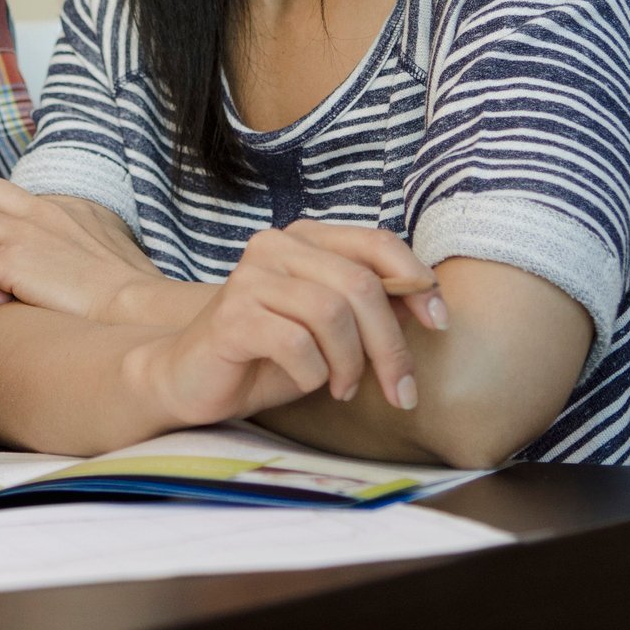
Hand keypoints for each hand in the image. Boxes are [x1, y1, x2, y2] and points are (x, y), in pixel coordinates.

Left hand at [0, 174, 161, 320]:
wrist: (136, 304)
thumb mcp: (105, 247)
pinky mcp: (13, 261)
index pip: (5, 193)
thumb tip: (74, 267)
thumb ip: (82, 243)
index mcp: (61, 206)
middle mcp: (39, 209)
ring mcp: (23, 233)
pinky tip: (1, 303)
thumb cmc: (129, 291)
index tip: (17, 259)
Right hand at [135, 222, 448, 425]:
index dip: (416, 280)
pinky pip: (295, 342)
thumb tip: (428, 299)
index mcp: (306, 239)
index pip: (376, 242)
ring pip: (331, 312)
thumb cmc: (269, 353)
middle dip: (390, 344)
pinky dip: (314, 372)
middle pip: (360, 284)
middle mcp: (276, 247)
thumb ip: (371, 305)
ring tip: (344, 389)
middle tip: (401, 390)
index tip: (439, 323)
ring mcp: (250, 278)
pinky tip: (309, 384)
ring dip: (350, 363)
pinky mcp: (231, 316)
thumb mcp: (331, 328)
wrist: (191, 378)